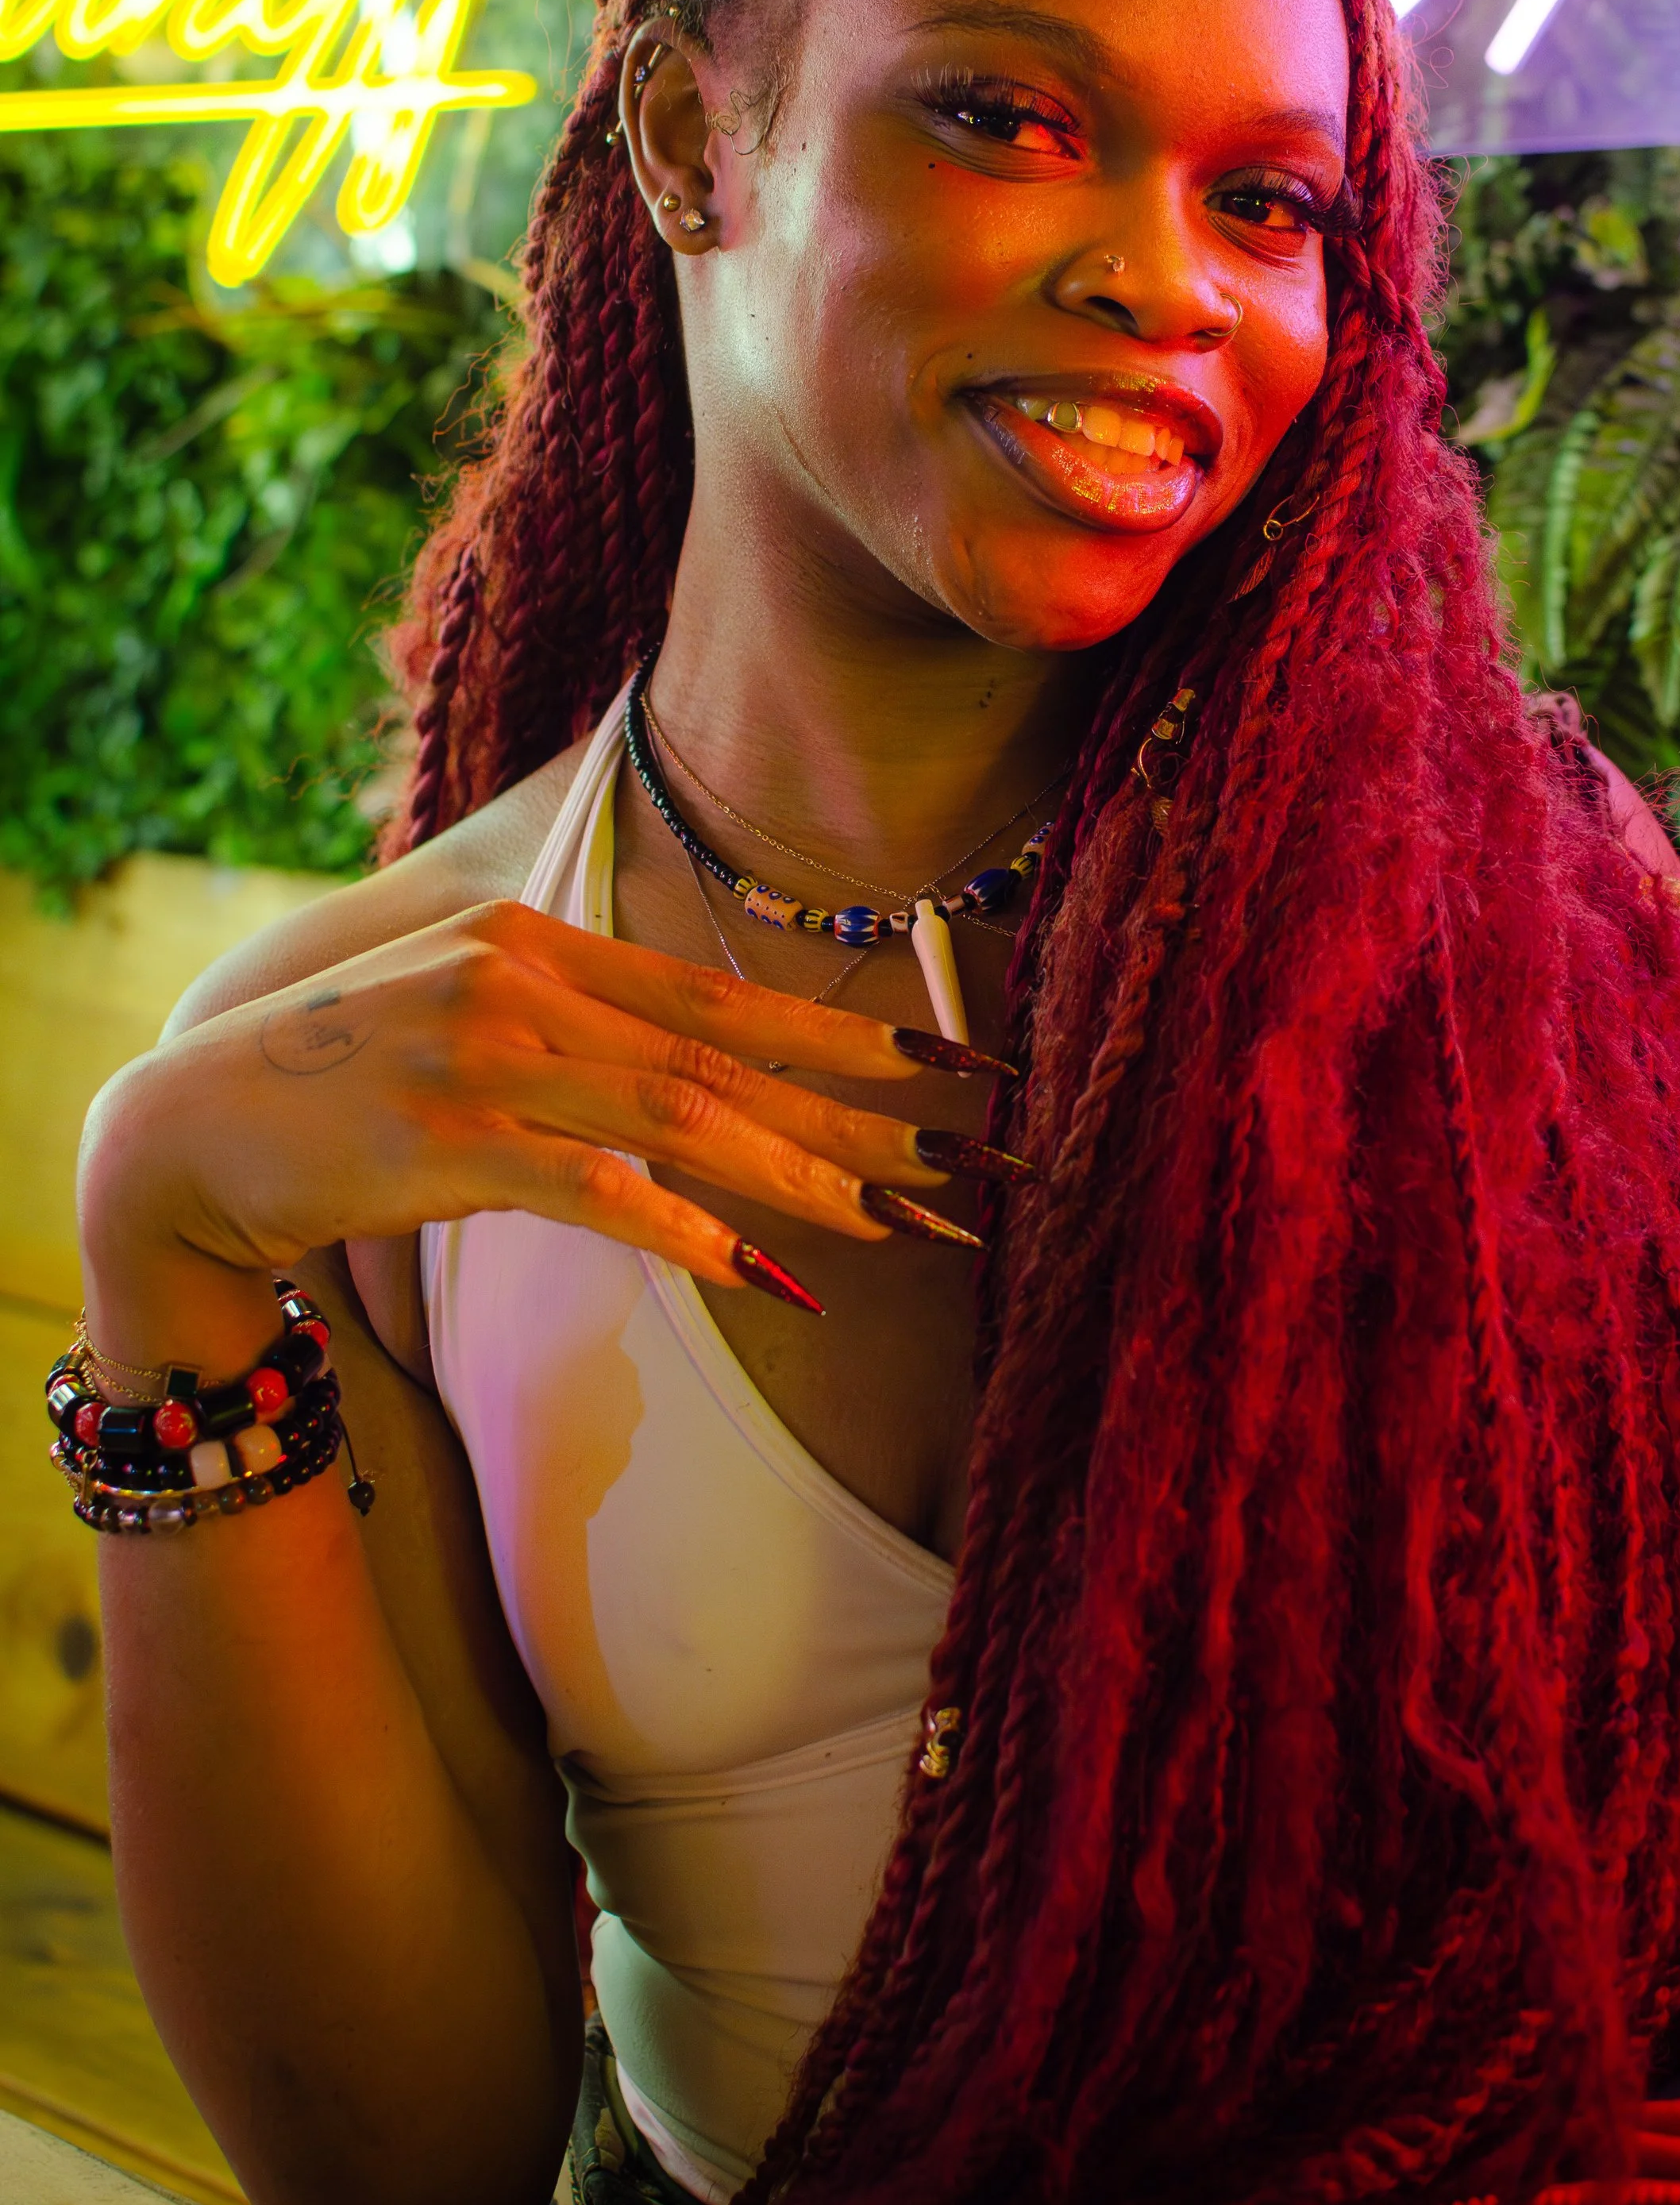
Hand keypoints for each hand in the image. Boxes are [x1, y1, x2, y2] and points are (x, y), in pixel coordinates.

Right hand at [80, 900, 973, 1317]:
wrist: (189, 1131)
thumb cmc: (345, 1082)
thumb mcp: (470, 1013)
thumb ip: (582, 1030)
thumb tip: (711, 1085)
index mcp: (542, 941)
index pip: (727, 991)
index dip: (850, 1035)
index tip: (955, 1068)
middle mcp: (524, 981)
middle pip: (726, 1056)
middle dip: (859, 1115)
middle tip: (965, 1162)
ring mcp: (482, 1057)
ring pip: (678, 1118)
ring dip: (796, 1178)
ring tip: (892, 1223)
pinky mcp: (441, 1141)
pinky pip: (587, 1186)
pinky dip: (674, 1225)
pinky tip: (747, 1263)